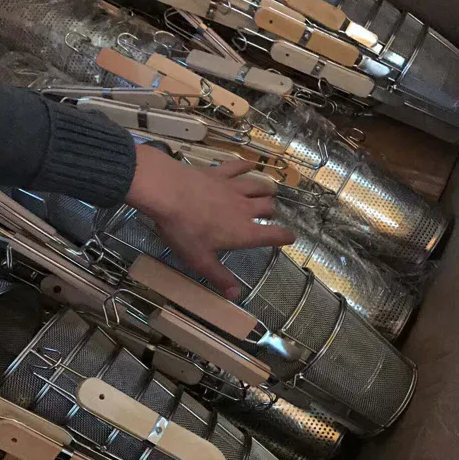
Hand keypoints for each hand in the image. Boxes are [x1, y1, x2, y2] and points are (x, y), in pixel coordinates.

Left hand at [125, 144, 294, 297]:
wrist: (168, 193)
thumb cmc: (184, 230)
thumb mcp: (199, 260)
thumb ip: (219, 276)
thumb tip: (237, 295)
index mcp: (243, 232)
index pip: (272, 235)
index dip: (284, 236)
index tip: (291, 237)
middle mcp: (244, 208)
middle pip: (267, 207)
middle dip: (271, 212)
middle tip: (269, 214)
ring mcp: (233, 188)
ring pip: (258, 186)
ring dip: (265, 189)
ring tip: (269, 191)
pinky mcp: (219, 173)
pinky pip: (238, 167)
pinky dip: (247, 165)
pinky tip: (251, 163)